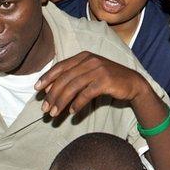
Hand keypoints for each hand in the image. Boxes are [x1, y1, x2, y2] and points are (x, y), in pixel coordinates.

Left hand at [35, 52, 153, 116]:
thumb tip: (47, 88)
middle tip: (45, 109)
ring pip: (73, 87)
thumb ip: (71, 77)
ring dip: (61, 102)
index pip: (60, 66)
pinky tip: (72, 112)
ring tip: (54, 113)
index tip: (37, 90)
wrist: (132, 83)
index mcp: (84, 56)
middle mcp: (90, 60)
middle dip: (52, 95)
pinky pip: (86, 94)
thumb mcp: (89, 74)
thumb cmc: (108, 80)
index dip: (47, 78)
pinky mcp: (105, 81)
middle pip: (65, 78)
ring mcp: (98, 70)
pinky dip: (77, 104)